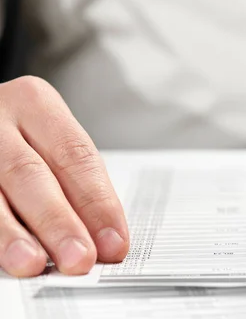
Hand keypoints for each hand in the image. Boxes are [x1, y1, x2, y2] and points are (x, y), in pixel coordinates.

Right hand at [0, 76, 128, 276]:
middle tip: (79, 258)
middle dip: (58, 221)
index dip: (97, 202)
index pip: (76, 155)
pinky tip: (4, 257)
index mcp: (35, 103)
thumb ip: (72, 182)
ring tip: (32, 263)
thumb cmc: (18, 135)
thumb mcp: (46, 139)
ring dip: (12, 233)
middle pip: (31, 173)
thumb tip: (102, 239)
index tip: (114, 243)